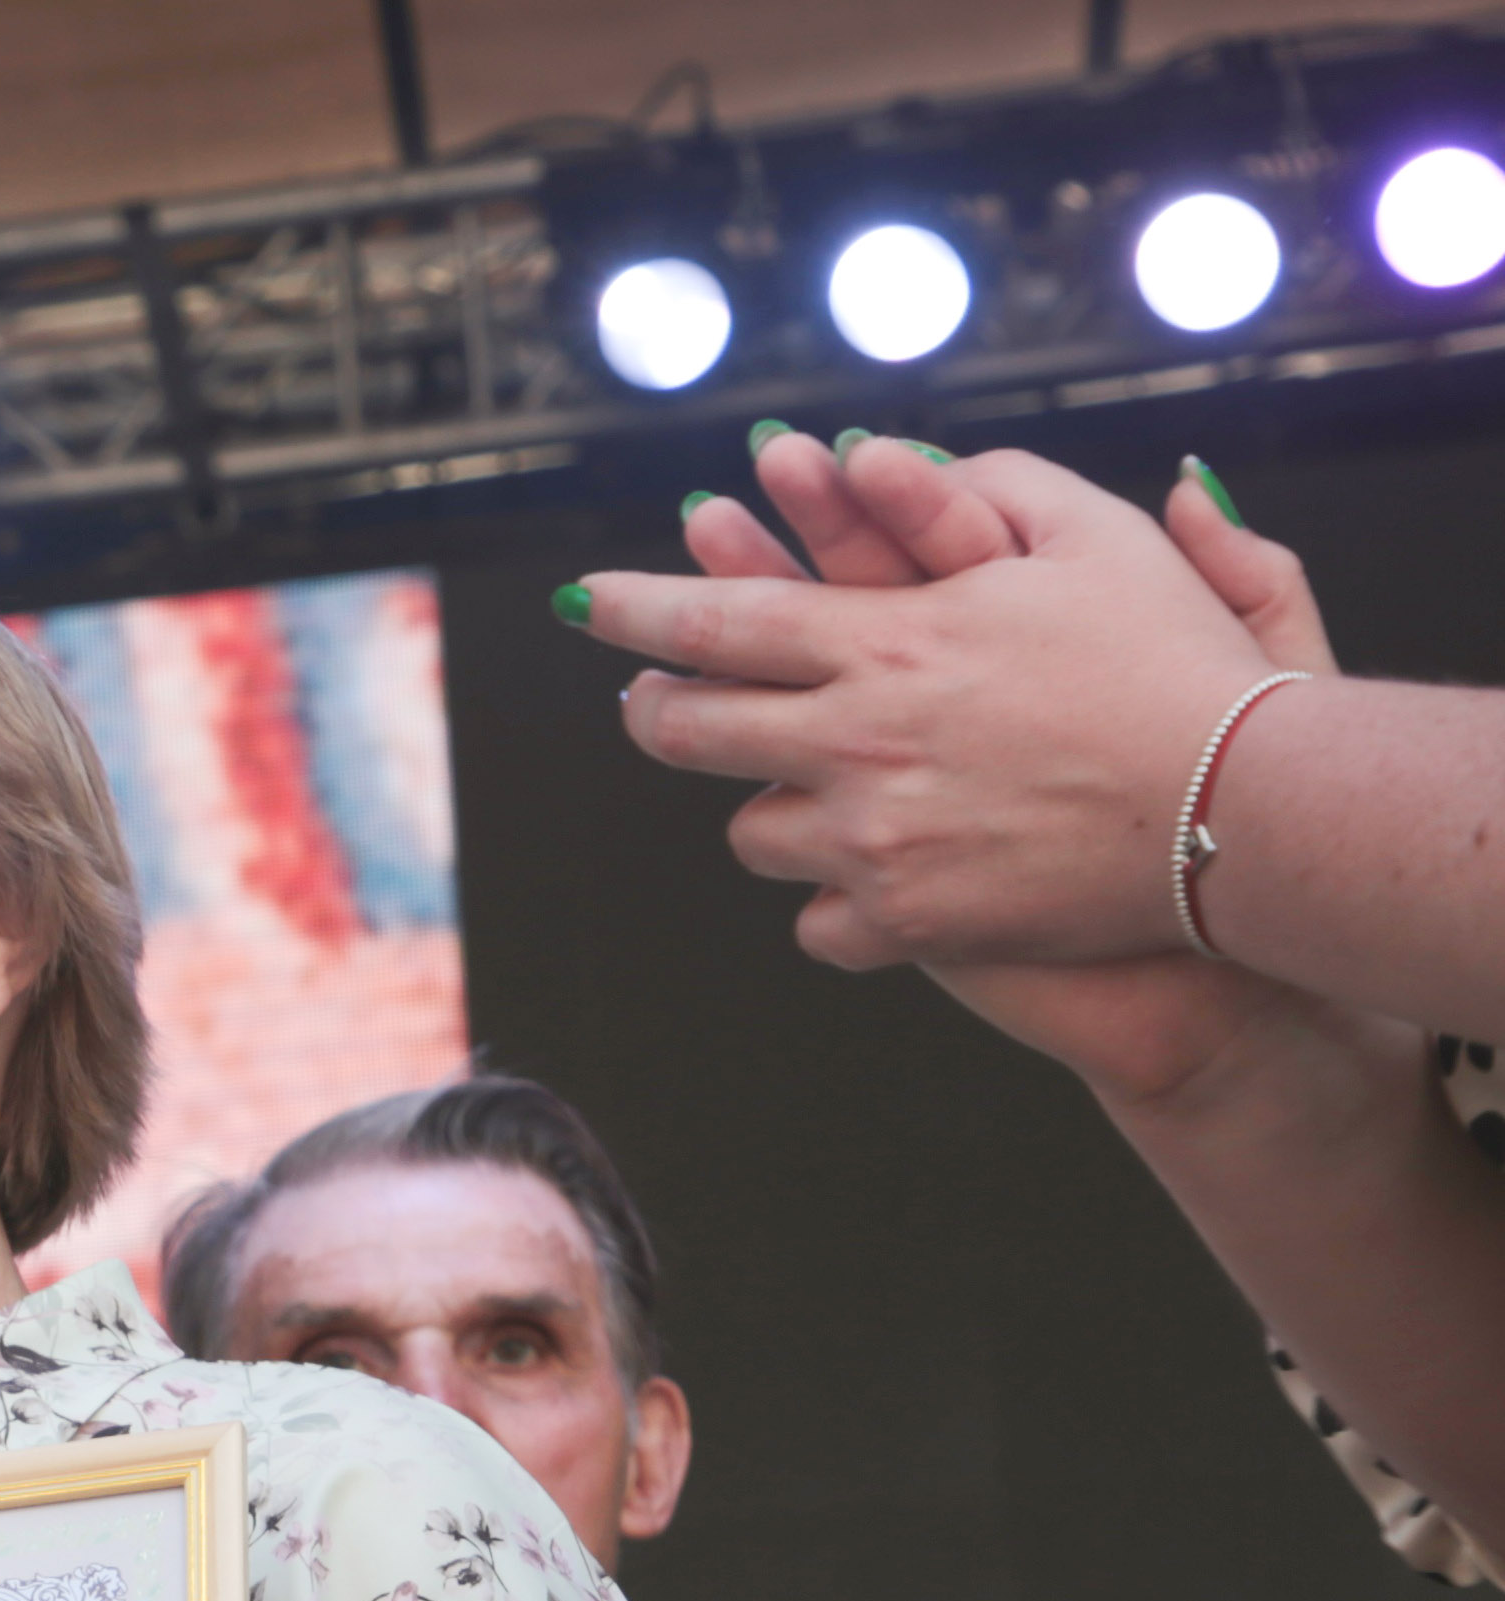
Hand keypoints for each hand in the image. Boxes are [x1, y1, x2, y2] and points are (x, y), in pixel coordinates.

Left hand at [592, 436, 1329, 976]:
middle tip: (659, 701)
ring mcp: (872, 841)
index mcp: (889, 642)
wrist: (1241, 810)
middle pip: (690, 733)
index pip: (719, 621)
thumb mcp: (1096, 540)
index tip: (581, 601)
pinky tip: (882, 872)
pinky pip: (816, 923)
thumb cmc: (1176, 665)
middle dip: (660, 711)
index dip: (636, 609)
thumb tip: (886, 456)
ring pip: (751, 831)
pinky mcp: (904, 924)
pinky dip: (839, 900)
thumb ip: (985, 489)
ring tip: (822, 787)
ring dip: (774, 805)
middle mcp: (857, 743)